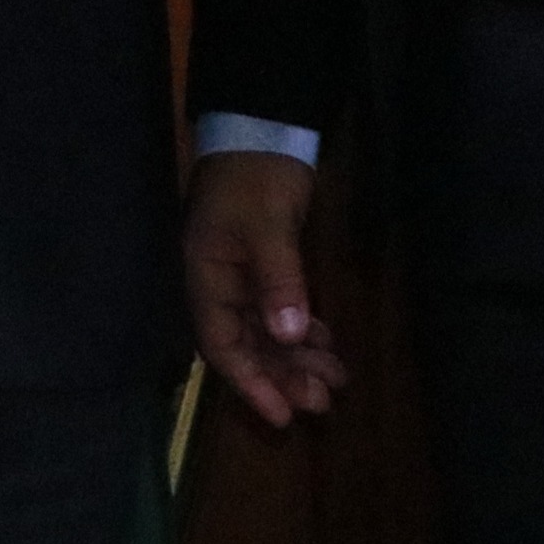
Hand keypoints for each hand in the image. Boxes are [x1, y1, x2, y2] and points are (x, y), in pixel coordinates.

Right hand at [185, 150, 343, 425]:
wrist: (261, 127)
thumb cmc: (256, 175)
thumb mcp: (266, 225)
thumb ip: (278, 280)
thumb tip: (288, 336)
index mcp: (207, 275)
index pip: (222, 344)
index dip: (251, 383)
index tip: (283, 416)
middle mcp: (220, 282)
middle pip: (247, 344)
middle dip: (283, 376)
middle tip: (323, 402)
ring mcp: (241, 273)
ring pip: (266, 331)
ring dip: (297, 357)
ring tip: (336, 380)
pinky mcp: (265, 263)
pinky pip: (279, 310)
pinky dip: (302, 330)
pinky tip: (326, 343)